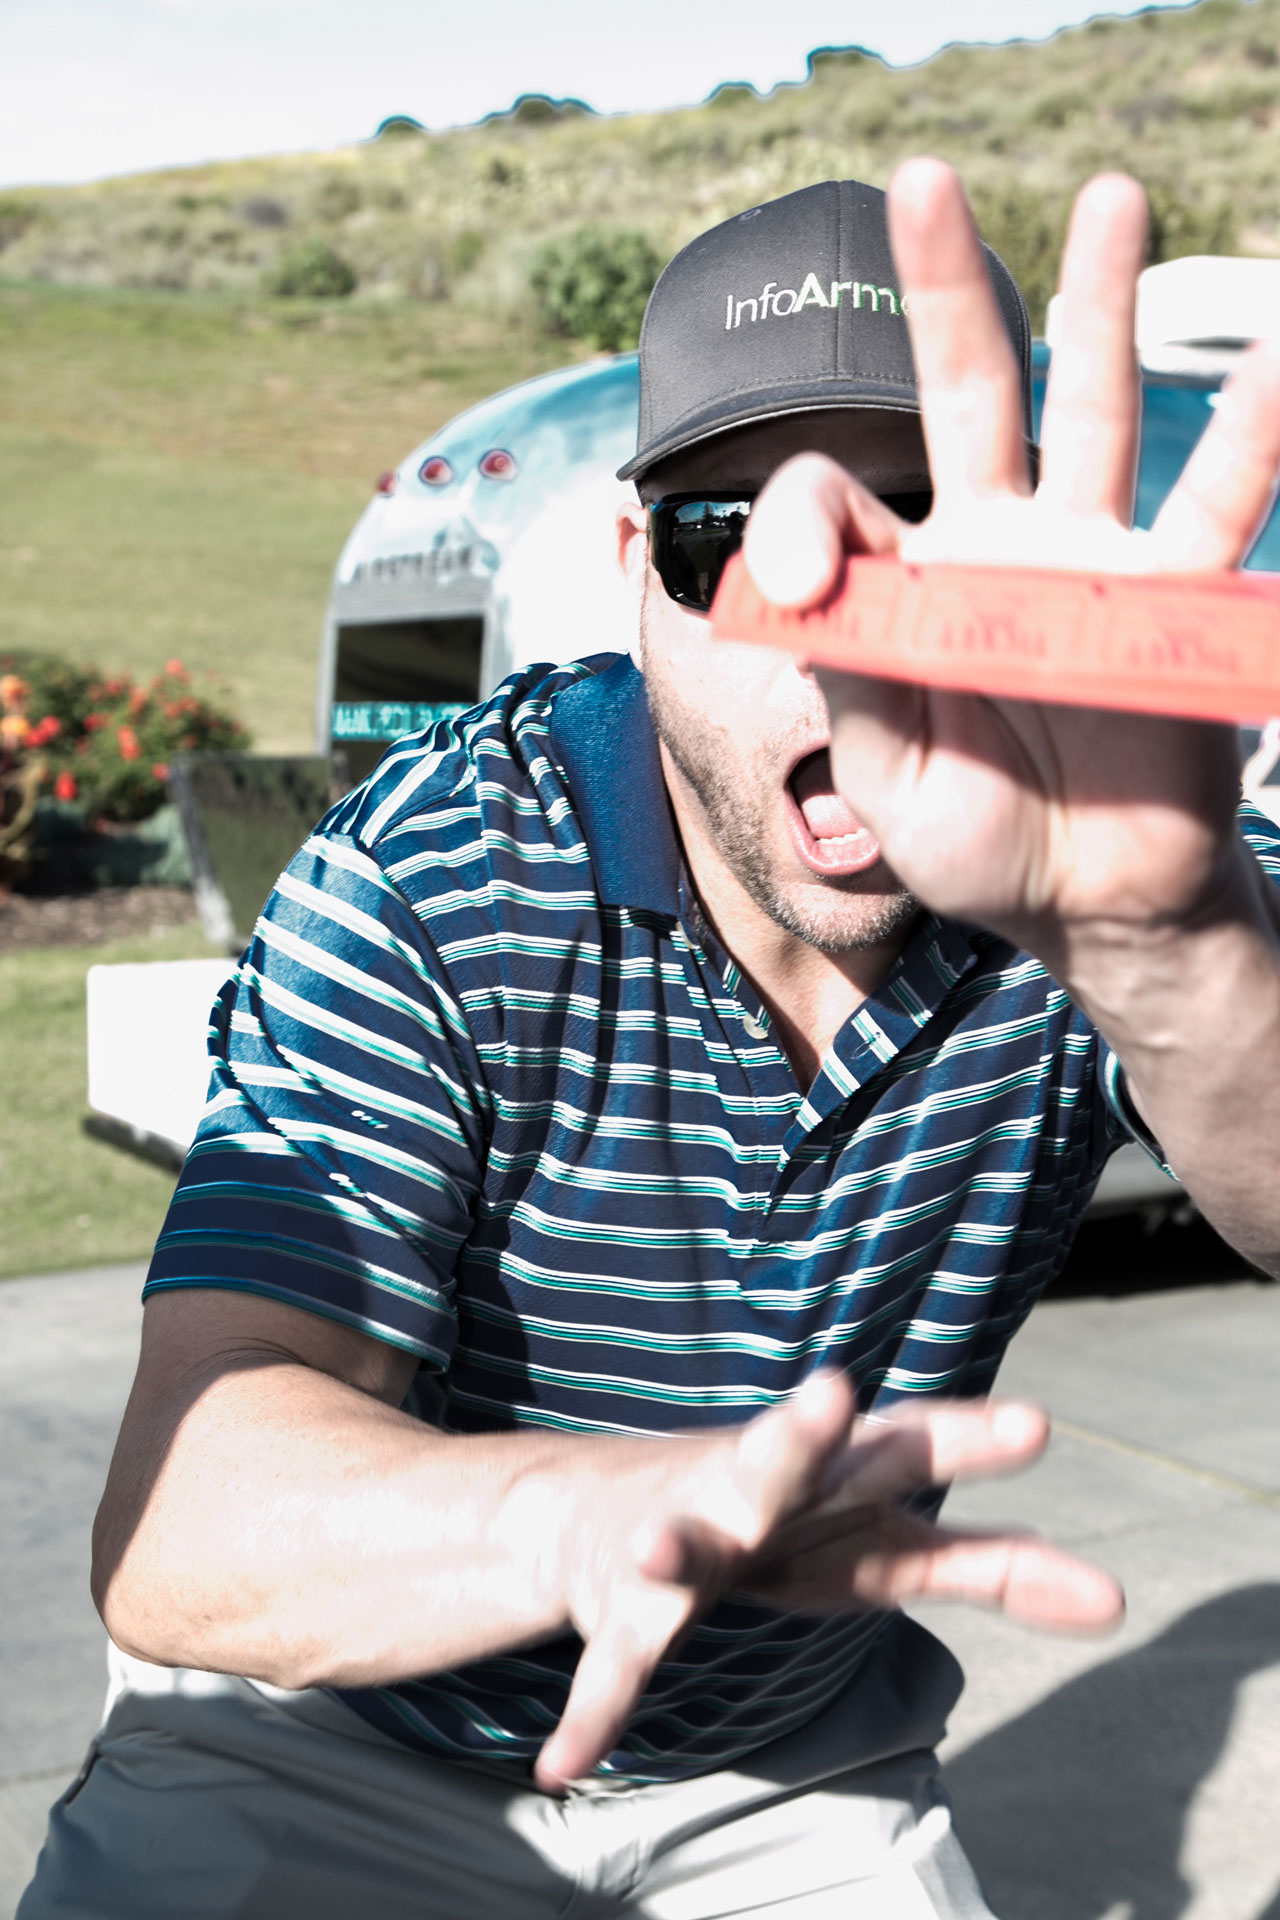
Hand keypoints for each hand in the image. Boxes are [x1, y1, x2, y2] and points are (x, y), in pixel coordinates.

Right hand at [532, 1369, 1121, 1790]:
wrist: (601, 1512)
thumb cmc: (781, 1528)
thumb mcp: (880, 1546)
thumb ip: (991, 1567)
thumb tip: (1115, 1602)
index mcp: (828, 1480)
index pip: (907, 1449)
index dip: (967, 1440)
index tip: (1037, 1427)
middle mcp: (758, 1493)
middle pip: (792, 1462)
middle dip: (808, 1433)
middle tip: (833, 1393)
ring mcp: (686, 1543)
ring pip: (687, 1539)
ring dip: (675, 1543)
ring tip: (657, 1548)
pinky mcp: (625, 1609)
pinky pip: (612, 1664)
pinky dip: (592, 1712)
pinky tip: (566, 1763)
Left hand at [741, 161, 1279, 956]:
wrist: (1091, 899)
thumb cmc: (982, 844)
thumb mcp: (887, 788)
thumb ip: (854, 692)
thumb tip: (818, 595)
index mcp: (904, 594)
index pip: (840, 503)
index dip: (806, 521)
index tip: (806, 586)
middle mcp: (992, 550)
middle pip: (966, 399)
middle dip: (942, 295)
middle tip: (918, 181)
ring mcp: (1086, 562)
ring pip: (1092, 415)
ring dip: (1099, 307)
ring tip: (1109, 198)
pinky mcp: (1170, 599)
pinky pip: (1214, 509)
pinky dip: (1249, 436)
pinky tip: (1277, 356)